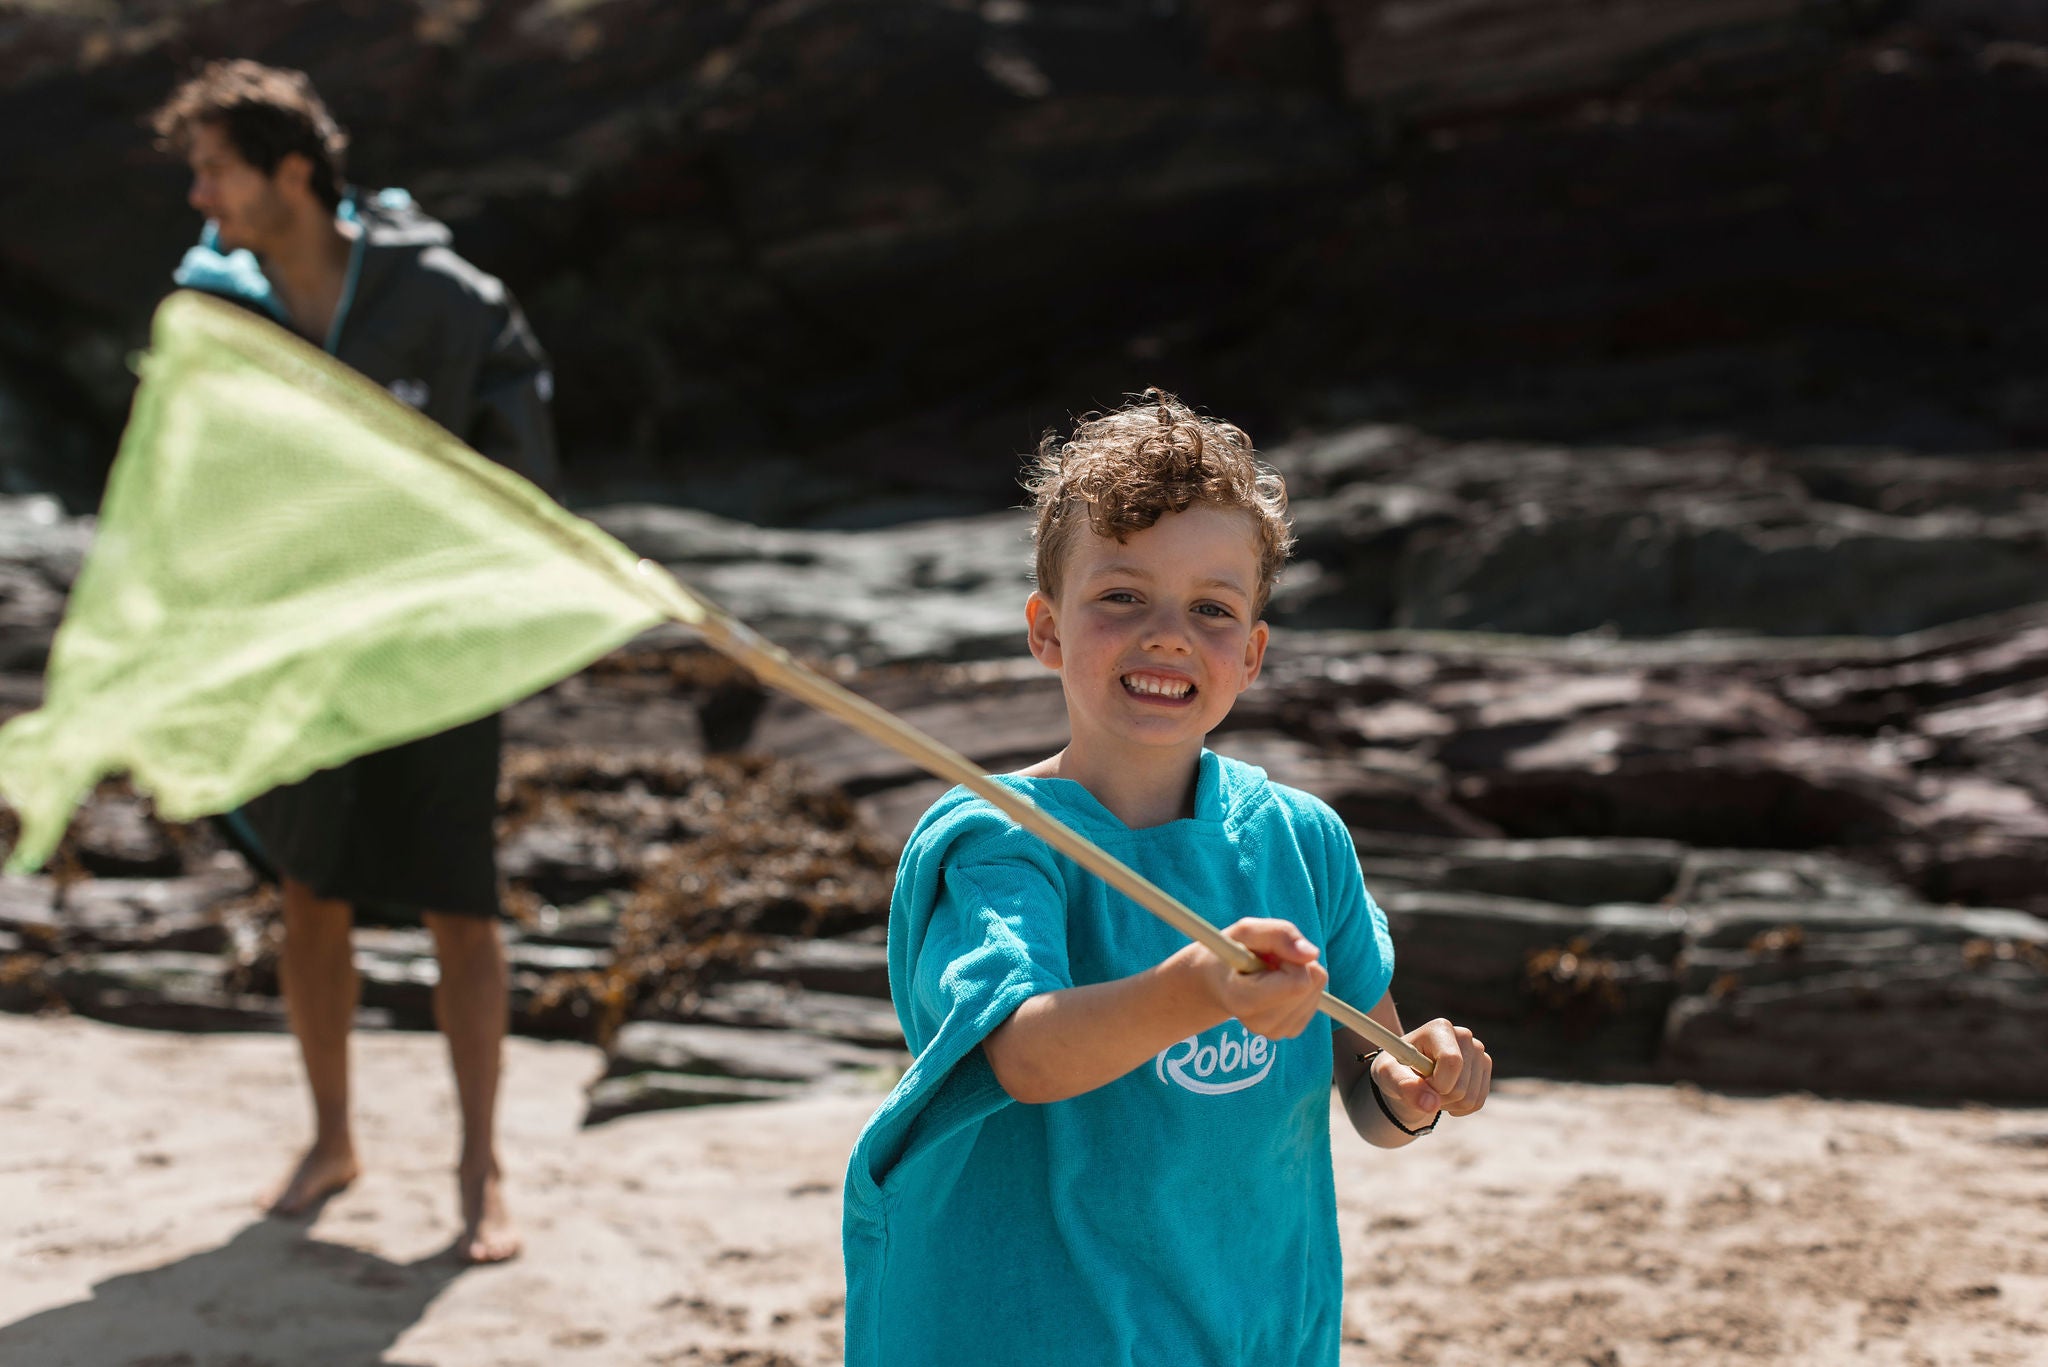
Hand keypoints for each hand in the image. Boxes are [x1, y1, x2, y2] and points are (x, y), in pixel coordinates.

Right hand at [1174, 918, 1328, 1040]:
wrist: (1213, 984)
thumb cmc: (1228, 954)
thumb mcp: (1245, 931)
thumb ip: (1278, 934)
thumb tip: (1312, 954)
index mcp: (1245, 1001)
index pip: (1298, 982)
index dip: (1291, 960)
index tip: (1271, 954)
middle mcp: (1261, 1024)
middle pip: (1310, 987)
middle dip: (1295, 965)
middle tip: (1267, 963)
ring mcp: (1276, 1031)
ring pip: (1316, 993)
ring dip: (1298, 974)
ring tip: (1268, 973)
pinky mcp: (1290, 1030)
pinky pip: (1315, 1001)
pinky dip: (1300, 986)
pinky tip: (1277, 984)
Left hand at [1371, 1018, 1490, 1128]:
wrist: (1407, 1075)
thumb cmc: (1395, 1069)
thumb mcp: (1388, 1075)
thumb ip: (1404, 1086)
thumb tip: (1430, 1104)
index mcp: (1440, 1028)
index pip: (1452, 1062)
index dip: (1437, 1083)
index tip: (1420, 1082)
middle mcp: (1464, 1035)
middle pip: (1462, 1085)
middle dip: (1439, 1096)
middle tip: (1422, 1087)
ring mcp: (1478, 1051)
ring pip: (1471, 1097)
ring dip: (1448, 1104)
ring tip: (1432, 1091)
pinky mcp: (1484, 1067)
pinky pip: (1478, 1102)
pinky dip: (1459, 1108)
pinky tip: (1445, 1097)